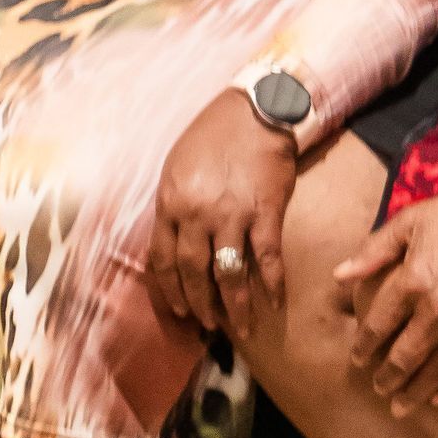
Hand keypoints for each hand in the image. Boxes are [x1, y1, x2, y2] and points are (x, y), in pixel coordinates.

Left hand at [146, 92, 298, 341]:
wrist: (256, 109)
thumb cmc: (213, 134)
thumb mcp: (177, 166)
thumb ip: (174, 205)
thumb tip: (173, 242)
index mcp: (170, 202)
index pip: (163, 259)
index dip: (171, 290)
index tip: (180, 309)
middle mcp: (197, 214)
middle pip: (193, 272)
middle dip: (200, 304)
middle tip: (208, 325)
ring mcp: (232, 215)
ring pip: (228, 274)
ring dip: (234, 306)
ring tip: (241, 328)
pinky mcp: (265, 212)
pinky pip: (266, 258)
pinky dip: (271, 285)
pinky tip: (274, 303)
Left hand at [336, 189, 437, 412]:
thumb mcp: (412, 220)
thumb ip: (375, 250)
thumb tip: (340, 275)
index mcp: (414, 281)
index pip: (379, 324)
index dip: (365, 345)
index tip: (358, 358)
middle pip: (405, 356)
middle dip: (387, 377)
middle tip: (377, 388)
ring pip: (435, 371)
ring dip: (414, 392)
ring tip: (399, 407)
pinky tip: (437, 398)